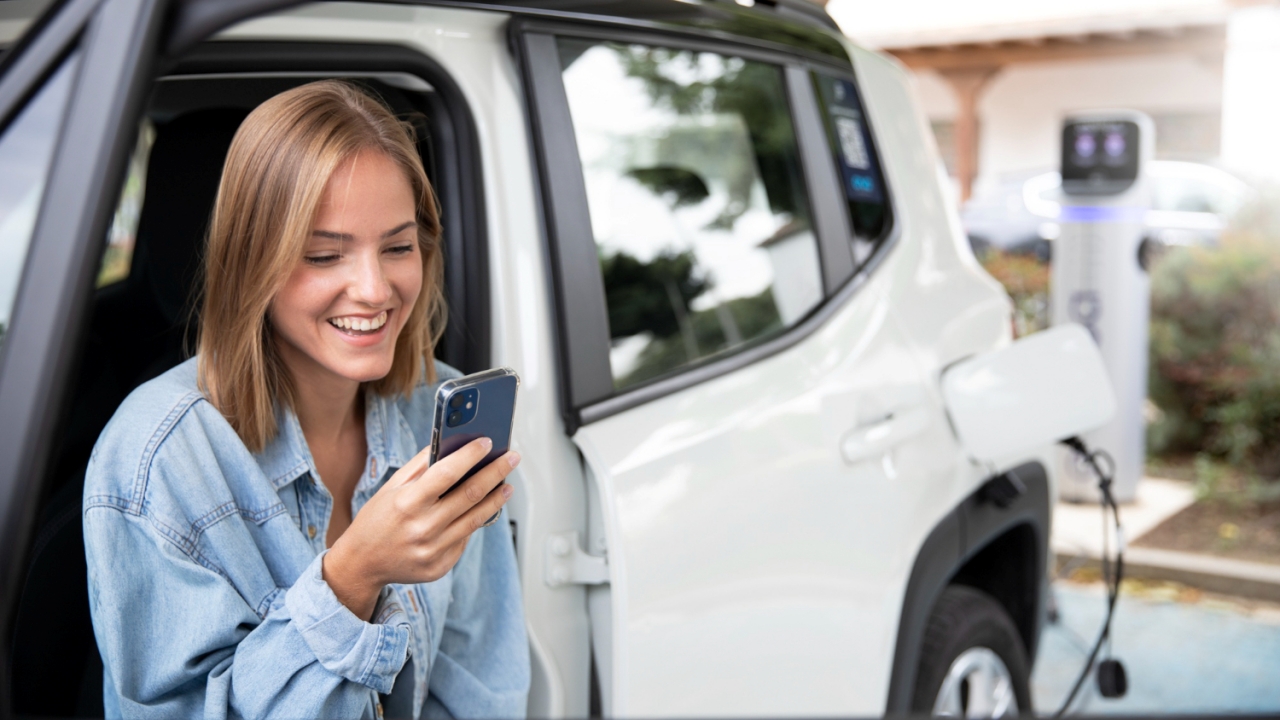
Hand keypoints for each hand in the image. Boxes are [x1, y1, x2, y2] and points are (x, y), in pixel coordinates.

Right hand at [323, 437, 517, 619]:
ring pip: (476, 519)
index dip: (470, 455)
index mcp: (407, 503)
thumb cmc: (376, 521)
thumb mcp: (391, 488)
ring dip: (496, 499)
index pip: (447, 473)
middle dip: (495, 472)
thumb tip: (450, 444)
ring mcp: (433, 550)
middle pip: (470, 495)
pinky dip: (475, 522)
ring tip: (506, 484)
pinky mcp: (440, 566)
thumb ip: (421, 467)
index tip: (487, 442)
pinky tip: (483, 510)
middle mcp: (422, 528)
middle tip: (511, 458)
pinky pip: (465, 539)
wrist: (362, 563)